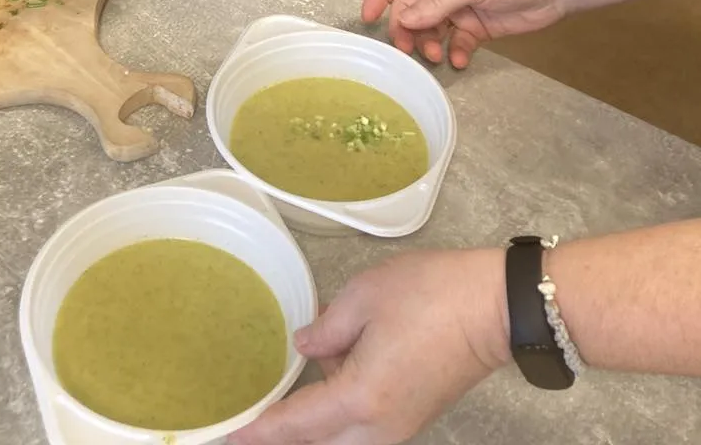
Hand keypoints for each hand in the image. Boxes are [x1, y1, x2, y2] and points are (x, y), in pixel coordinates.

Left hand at [231, 249, 509, 444]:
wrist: (494, 308)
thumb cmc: (431, 295)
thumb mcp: (366, 297)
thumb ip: (327, 328)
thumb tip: (305, 348)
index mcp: (361, 397)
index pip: (297, 423)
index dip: (260, 430)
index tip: (230, 436)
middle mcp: (378, 426)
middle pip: (319, 444)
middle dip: (285, 436)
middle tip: (250, 426)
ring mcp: (400, 427)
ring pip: (341, 441)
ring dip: (313, 426)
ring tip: (283, 403)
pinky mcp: (413, 417)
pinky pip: (362, 431)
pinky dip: (337, 417)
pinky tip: (328, 379)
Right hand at [362, 0, 569, 67]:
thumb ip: (435, 4)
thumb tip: (403, 21)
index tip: (368, 20)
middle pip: (408, 8)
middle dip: (406, 29)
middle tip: (410, 49)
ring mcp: (457, 6)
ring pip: (428, 28)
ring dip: (428, 43)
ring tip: (438, 55)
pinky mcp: (474, 26)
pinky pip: (454, 41)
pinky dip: (453, 52)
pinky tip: (459, 59)